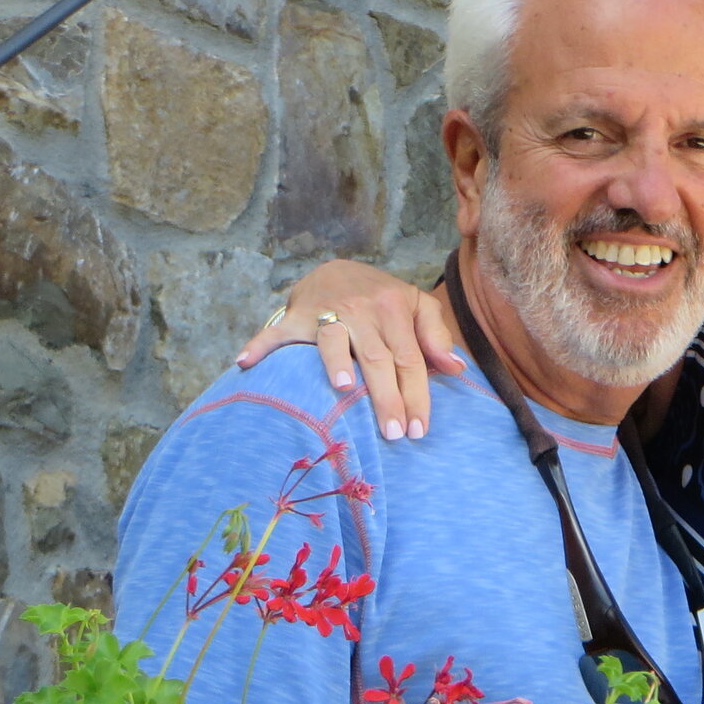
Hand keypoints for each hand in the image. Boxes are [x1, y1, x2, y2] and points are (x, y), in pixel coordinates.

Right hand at [234, 260, 460, 440]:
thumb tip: (456, 368)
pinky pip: (277, 331)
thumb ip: (436, 336)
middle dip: (386, 397)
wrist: (337, 269)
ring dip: (336, 363)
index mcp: (395, 309)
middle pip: (377, 358)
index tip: (418, 430)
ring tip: (345, 390)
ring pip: (334, 341)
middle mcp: (363, 310)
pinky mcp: (296, 315)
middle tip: (392, 433)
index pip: (409, 359)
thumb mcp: (416, 307)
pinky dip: (260, 345)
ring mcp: (327, 311)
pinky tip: (246, 363)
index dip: (416, 395)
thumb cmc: (382, 300)